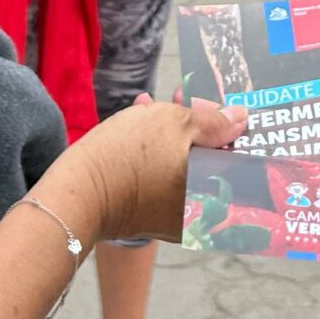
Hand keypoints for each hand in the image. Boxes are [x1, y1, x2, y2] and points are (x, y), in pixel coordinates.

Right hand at [54, 95, 247, 242]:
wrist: (77, 194)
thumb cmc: (127, 157)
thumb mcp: (173, 122)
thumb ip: (213, 121)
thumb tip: (241, 119)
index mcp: (216, 192)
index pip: (237, 153)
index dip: (224, 123)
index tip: (208, 104)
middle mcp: (202, 213)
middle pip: (210, 160)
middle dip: (196, 125)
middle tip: (180, 98)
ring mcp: (176, 220)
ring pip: (184, 167)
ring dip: (173, 135)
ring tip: (151, 106)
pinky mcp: (152, 219)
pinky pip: (165, 180)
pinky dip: (157, 155)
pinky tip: (140, 125)